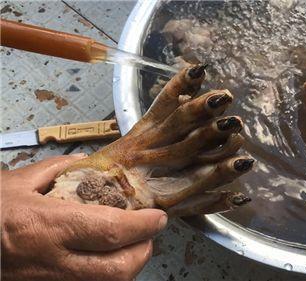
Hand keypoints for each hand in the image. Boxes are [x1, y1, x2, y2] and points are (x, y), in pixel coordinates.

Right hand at [1, 154, 167, 280]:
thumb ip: (59, 170)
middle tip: (147, 233)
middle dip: (142, 252)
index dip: (143, 225)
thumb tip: (89, 164)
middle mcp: (52, 261)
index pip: (112, 230)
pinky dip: (104, 276)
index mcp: (47, 225)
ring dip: (127, 267)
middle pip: (118, 270)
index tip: (158, 216)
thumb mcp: (17, 181)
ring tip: (130, 246)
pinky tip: (102, 259)